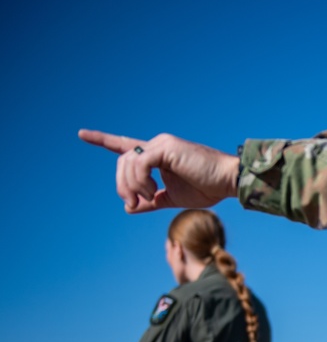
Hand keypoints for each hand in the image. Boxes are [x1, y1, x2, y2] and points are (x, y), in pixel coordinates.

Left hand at [78, 130, 239, 212]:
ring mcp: (161, 143)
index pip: (126, 145)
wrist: (228, 182)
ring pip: (127, 163)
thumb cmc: (208, 188)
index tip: (82, 134)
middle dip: (121, 185)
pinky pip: (139, 164)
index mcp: (158, 154)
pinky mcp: (166, 147)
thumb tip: (129, 207)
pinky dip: (140, 181)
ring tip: (146, 199)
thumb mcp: (172, 198)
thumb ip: (151, 200)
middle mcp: (157, 144)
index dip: (103, 140)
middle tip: (133, 203)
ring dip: (130, 186)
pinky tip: (152, 192)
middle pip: (122, 161)